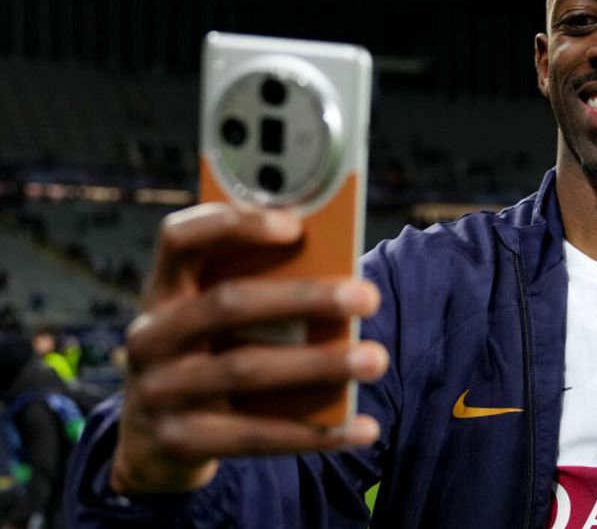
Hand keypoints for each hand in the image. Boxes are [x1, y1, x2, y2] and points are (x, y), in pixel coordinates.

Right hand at [110, 203, 389, 494]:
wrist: (155, 439)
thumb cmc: (210, 353)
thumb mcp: (216, 317)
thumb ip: (259, 288)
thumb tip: (340, 274)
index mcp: (163, 290)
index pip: (179, 239)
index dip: (233, 224)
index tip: (295, 224)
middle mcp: (151, 336)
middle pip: (227, 305)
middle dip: (303, 298)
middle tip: (366, 297)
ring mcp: (159, 392)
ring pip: (246, 370)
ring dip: (319, 364)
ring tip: (376, 359)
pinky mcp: (181, 441)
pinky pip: (256, 436)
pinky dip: (316, 432)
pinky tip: (363, 427)